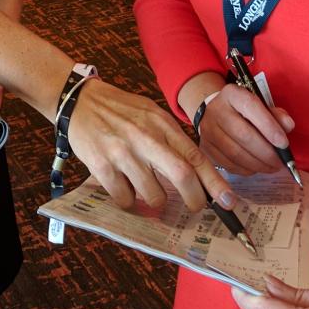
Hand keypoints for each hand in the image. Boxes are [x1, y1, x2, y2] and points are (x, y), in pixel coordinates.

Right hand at [65, 78, 236, 213]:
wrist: (80, 100)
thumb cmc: (120, 110)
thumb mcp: (151, 115)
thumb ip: (171, 139)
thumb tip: (196, 171)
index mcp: (161, 124)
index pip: (195, 156)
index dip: (214, 182)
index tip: (228, 201)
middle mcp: (145, 137)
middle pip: (182, 175)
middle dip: (195, 199)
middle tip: (195, 208)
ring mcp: (123, 152)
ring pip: (154, 194)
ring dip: (156, 201)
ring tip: (148, 191)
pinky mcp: (102, 166)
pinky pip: (125, 198)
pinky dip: (129, 201)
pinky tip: (125, 189)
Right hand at [197, 83, 294, 175]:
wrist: (214, 113)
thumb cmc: (243, 111)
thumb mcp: (259, 105)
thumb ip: (275, 114)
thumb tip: (288, 126)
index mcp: (232, 94)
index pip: (251, 107)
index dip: (269, 126)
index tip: (284, 144)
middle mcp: (216, 110)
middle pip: (243, 135)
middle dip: (266, 152)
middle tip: (281, 162)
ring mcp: (208, 131)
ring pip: (236, 154)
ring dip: (258, 164)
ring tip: (272, 167)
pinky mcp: (206, 149)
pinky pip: (229, 165)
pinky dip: (247, 170)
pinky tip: (257, 168)